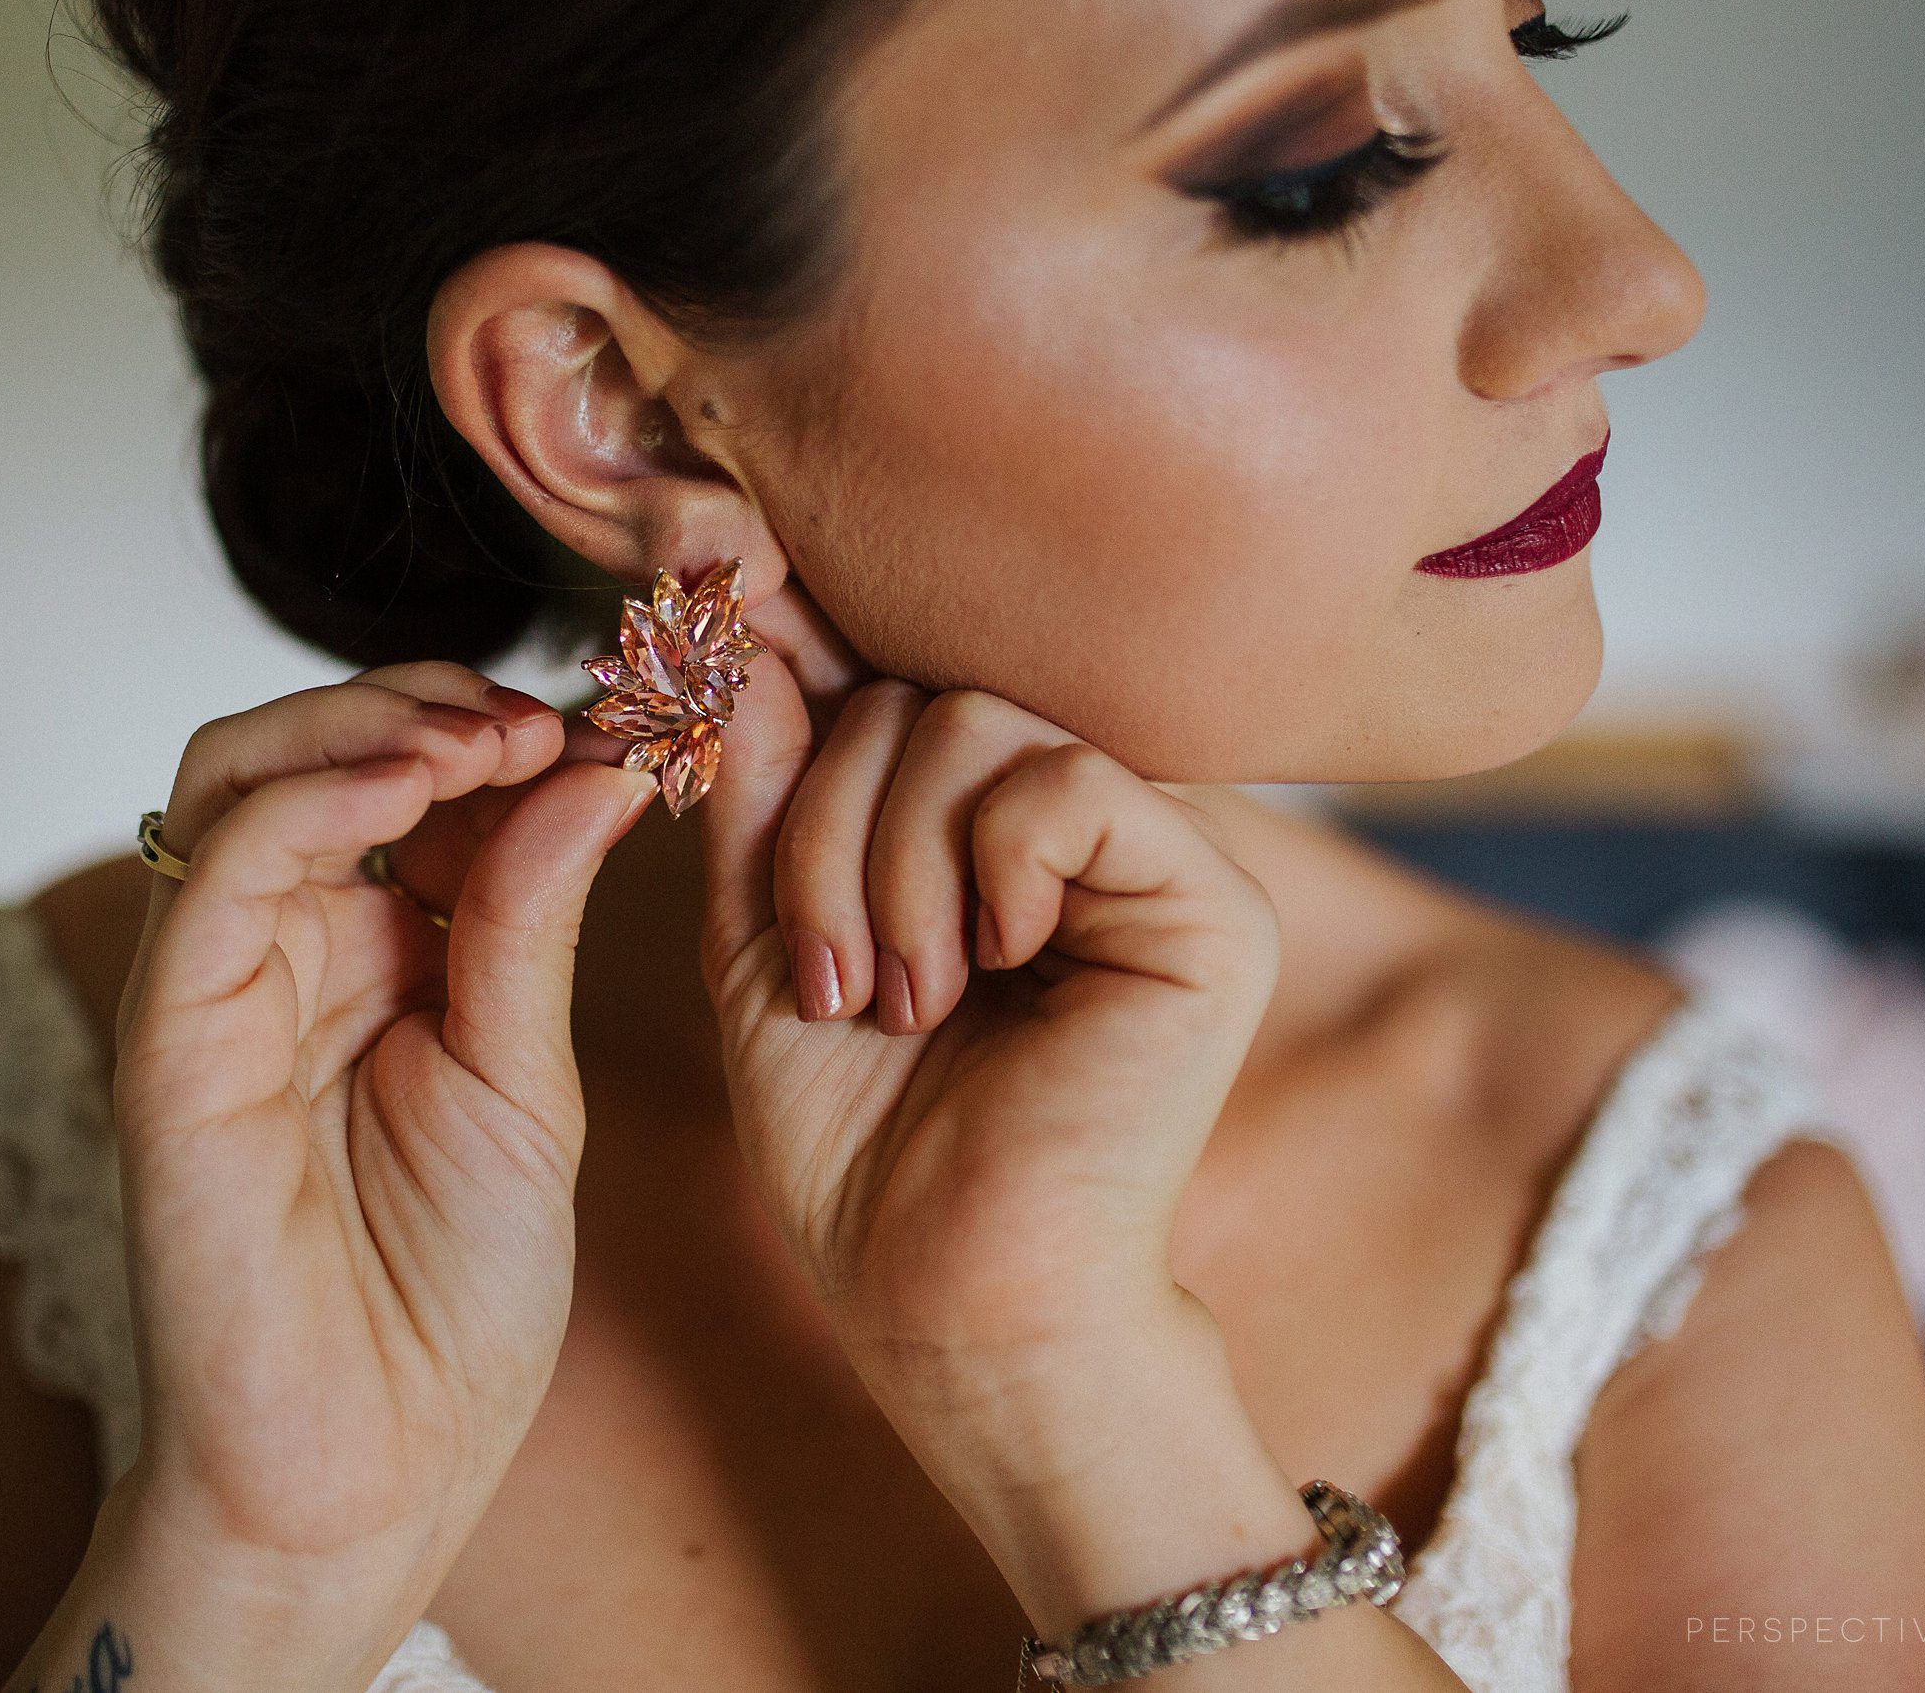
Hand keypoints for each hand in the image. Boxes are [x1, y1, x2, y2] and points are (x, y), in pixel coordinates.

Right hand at [109, 661, 655, 1646]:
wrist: (375, 1470)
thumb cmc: (449, 1301)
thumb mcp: (525, 1080)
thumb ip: (533, 918)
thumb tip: (589, 764)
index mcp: (379, 953)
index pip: (410, 780)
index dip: (501, 729)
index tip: (613, 721)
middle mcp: (287, 949)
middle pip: (313, 749)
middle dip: (428, 703)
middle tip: (540, 716)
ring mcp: (220, 984)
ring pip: (241, 775)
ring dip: (362, 722)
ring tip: (482, 736)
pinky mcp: (171, 1036)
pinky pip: (217, 874)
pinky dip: (309, 797)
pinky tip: (412, 783)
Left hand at [693, 584, 1281, 1505]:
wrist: (943, 1289)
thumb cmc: (856, 1140)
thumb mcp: (763, 936)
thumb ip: (763, 788)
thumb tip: (740, 635)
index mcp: (977, 829)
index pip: (884, 688)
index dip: (800, 676)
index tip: (711, 656)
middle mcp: (1073, 826)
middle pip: (916, 698)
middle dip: (826, 831)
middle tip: (834, 979)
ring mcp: (1151, 858)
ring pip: (976, 725)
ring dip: (891, 866)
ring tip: (903, 997)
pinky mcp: (1213, 904)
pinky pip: (1066, 783)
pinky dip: (987, 870)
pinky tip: (990, 971)